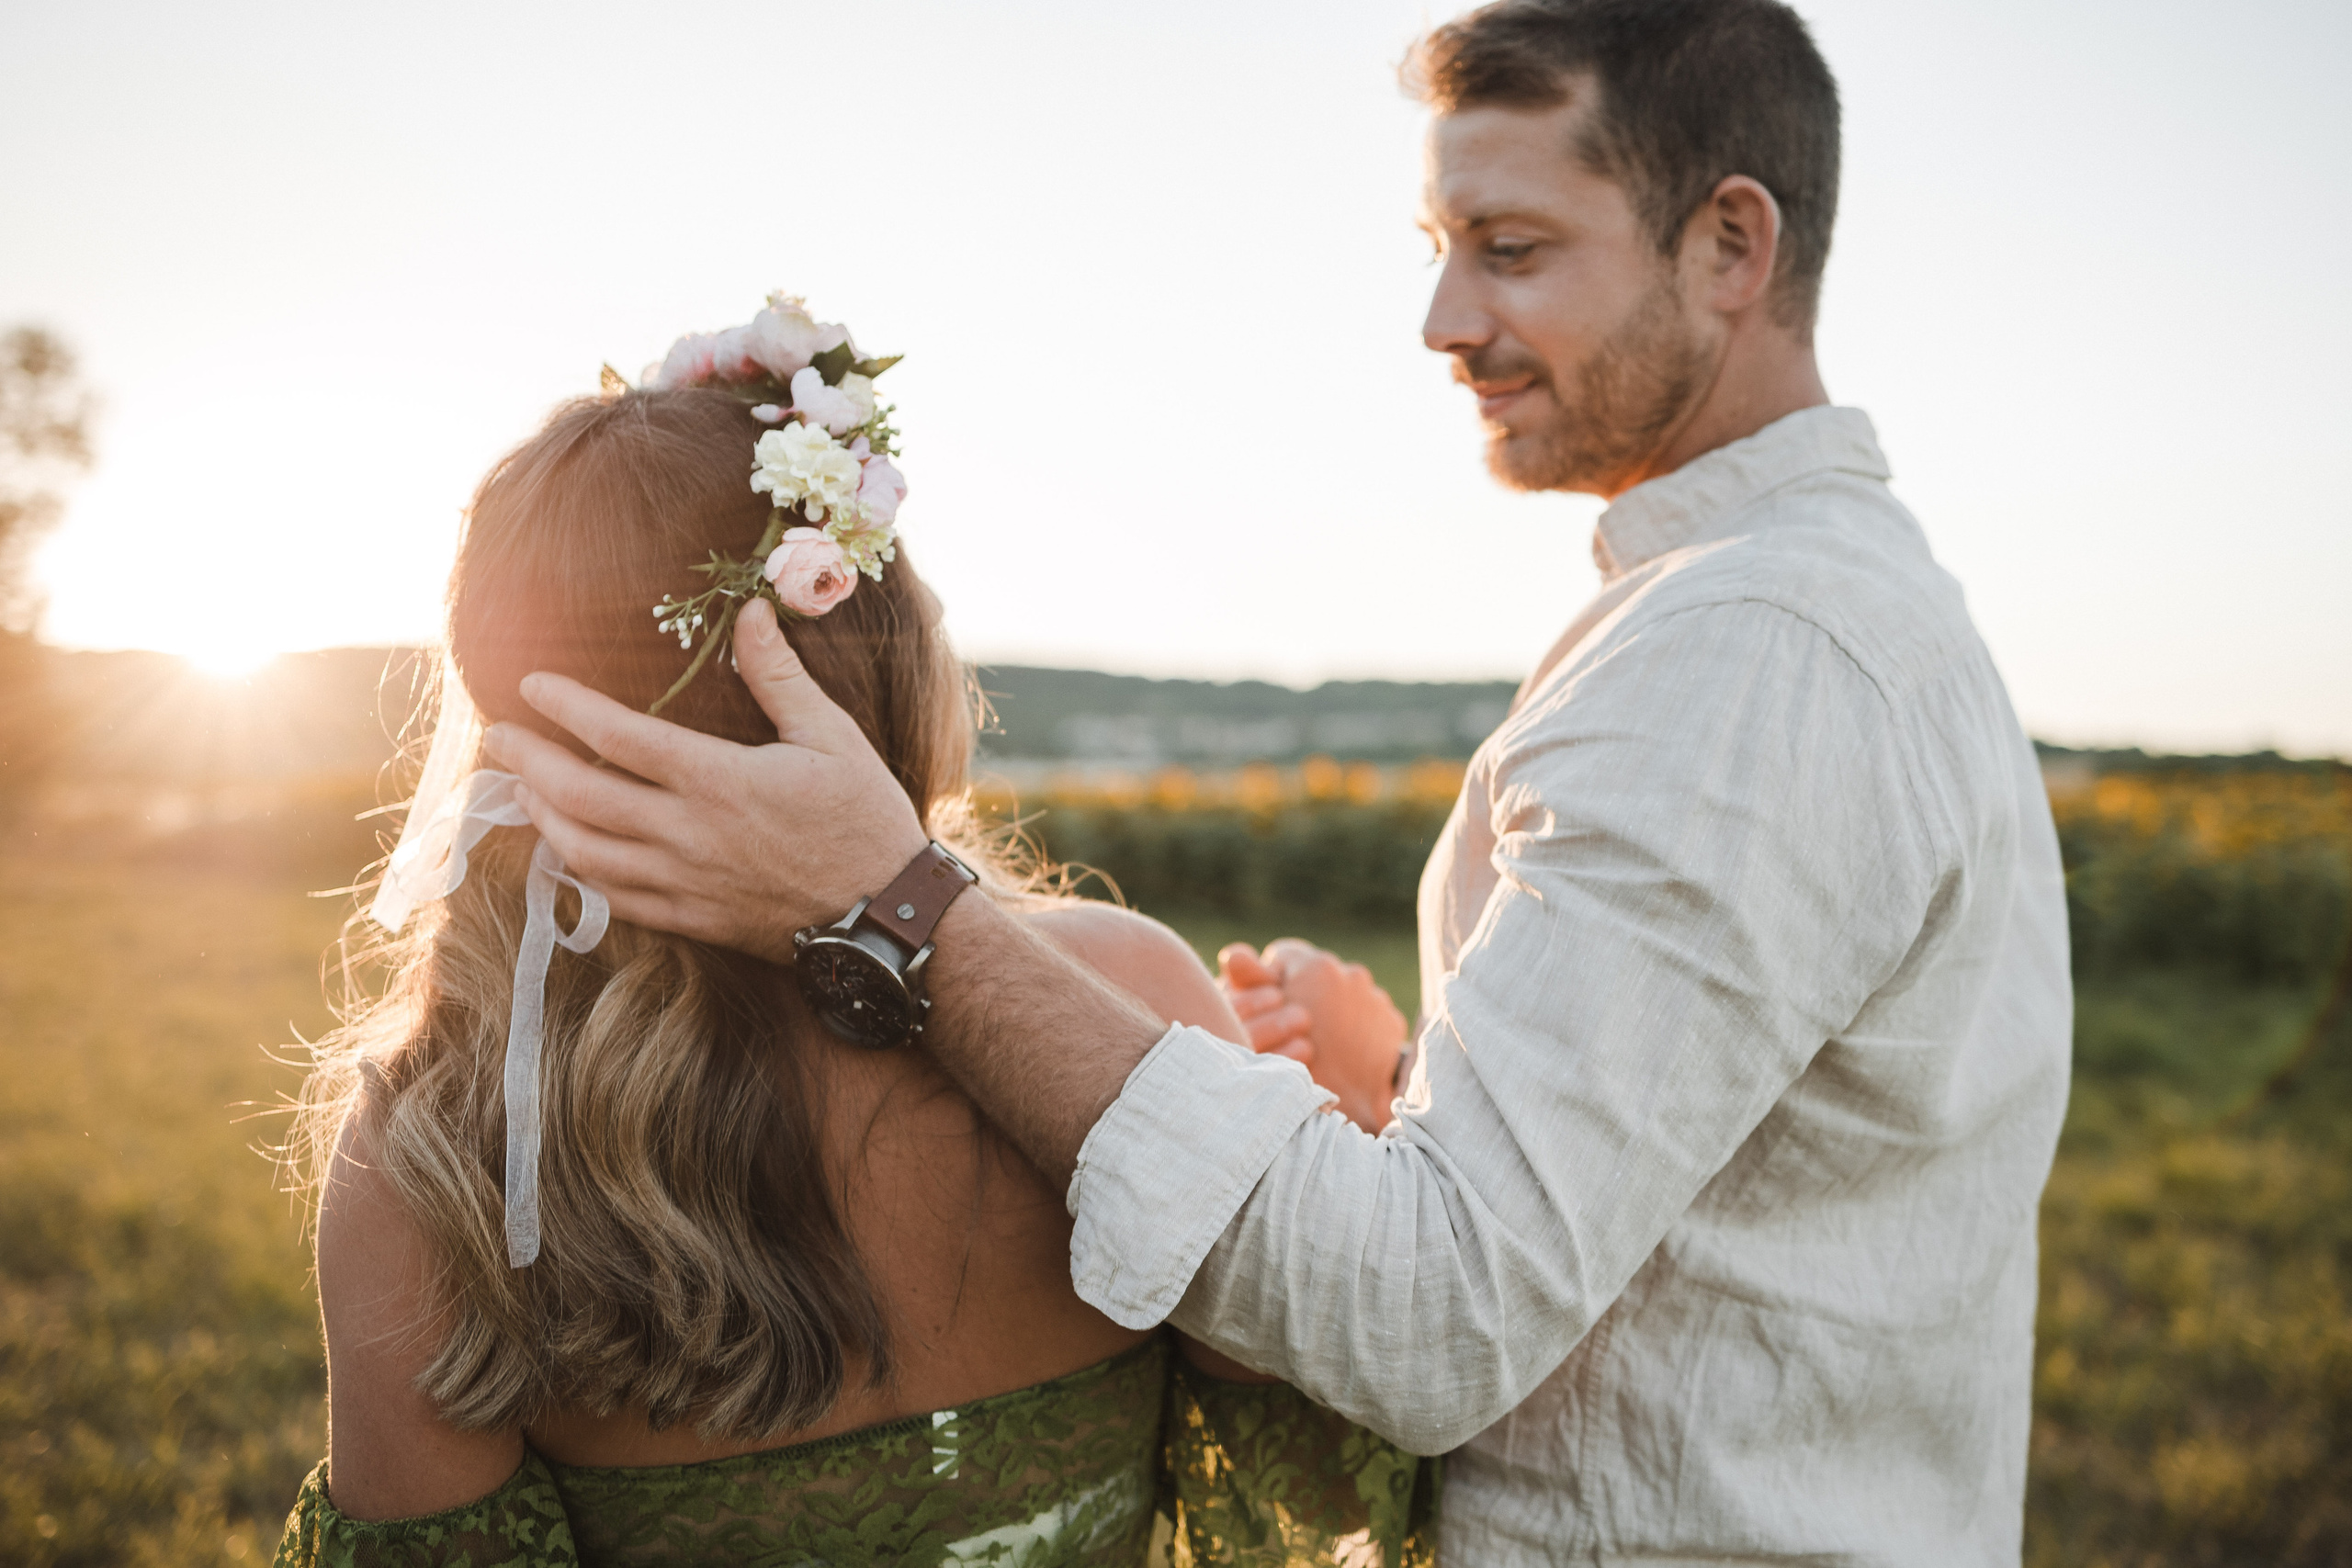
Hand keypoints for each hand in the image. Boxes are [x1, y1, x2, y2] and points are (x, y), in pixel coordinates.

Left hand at [483, 597, 929, 963]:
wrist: (886, 916)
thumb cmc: (865, 819)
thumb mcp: (833, 736)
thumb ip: (780, 676)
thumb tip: (751, 613)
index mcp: (720, 780)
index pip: (620, 737)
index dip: (567, 708)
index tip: (532, 684)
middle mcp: (689, 833)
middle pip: (581, 795)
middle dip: (528, 761)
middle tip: (498, 736)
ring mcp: (684, 882)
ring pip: (584, 851)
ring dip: (542, 816)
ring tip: (521, 787)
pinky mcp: (691, 919)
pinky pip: (612, 898)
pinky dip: (575, 871)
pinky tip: (563, 850)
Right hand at [1218, 939, 1407, 1131]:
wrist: (1356, 1105)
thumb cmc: (1302, 1063)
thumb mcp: (1263, 1022)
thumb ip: (1248, 980)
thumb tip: (1235, 955)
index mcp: (1316, 966)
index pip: (1283, 955)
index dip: (1270, 980)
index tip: (1272, 1002)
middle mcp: (1349, 972)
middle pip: (1314, 973)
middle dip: (1303, 994)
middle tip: (1296, 1022)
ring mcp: (1374, 995)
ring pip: (1341, 992)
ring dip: (1329, 1009)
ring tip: (1318, 1041)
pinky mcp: (1390, 1018)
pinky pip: (1366, 1011)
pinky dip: (1354, 1023)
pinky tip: (1342, 1048)